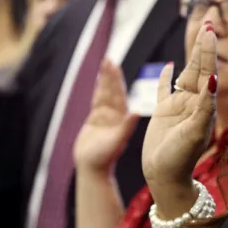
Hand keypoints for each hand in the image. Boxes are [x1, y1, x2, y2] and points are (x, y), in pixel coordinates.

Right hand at [73, 59, 138, 173]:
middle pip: (111, 90)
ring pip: (104, 93)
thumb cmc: (105, 158)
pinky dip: (98, 90)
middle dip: (110, 74)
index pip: (118, 93)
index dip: (115, 78)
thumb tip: (135, 112)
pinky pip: (97, 101)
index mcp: (121, 117)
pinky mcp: (95, 121)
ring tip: (105, 63)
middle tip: (108, 58)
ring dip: (104, 79)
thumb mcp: (118, 141)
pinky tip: (99, 81)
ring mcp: (105, 117)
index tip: (114, 64)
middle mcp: (114, 115)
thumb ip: (126, 127)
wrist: (93, 169)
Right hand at [142, 23, 217, 192]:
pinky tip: (167, 66)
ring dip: (191, 55)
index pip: (207, 71)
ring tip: (199, 34)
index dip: (208, 49)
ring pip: (185, 74)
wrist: (165, 178)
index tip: (210, 29)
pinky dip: (165, 77)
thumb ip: (204, 105)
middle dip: (204, 45)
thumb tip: (213, 78)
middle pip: (199, 67)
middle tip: (210, 20)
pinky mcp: (163, 113)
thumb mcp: (195, 132)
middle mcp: (193, 103)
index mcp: (203, 105)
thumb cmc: (181, 159)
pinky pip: (164, 90)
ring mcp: (178, 107)